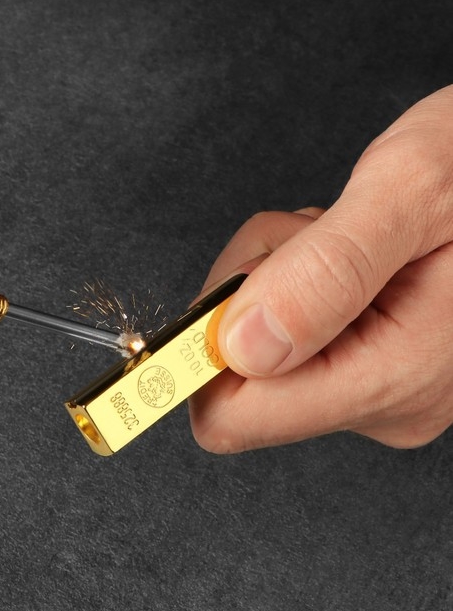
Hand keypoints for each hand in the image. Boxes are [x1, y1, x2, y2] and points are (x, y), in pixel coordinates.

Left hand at [189, 86, 452, 451]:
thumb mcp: (409, 193)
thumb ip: (326, 272)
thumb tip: (243, 348)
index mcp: (391, 377)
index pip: (234, 416)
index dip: (201, 355)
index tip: (226, 290)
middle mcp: (383, 402)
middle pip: (237, 377)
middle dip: (250, 294)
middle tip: (312, 237)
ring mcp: (377, 387)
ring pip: (258, 348)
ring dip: (277, 276)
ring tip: (340, 235)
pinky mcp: (371, 366)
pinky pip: (288, 334)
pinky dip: (295, 281)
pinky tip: (349, 252)